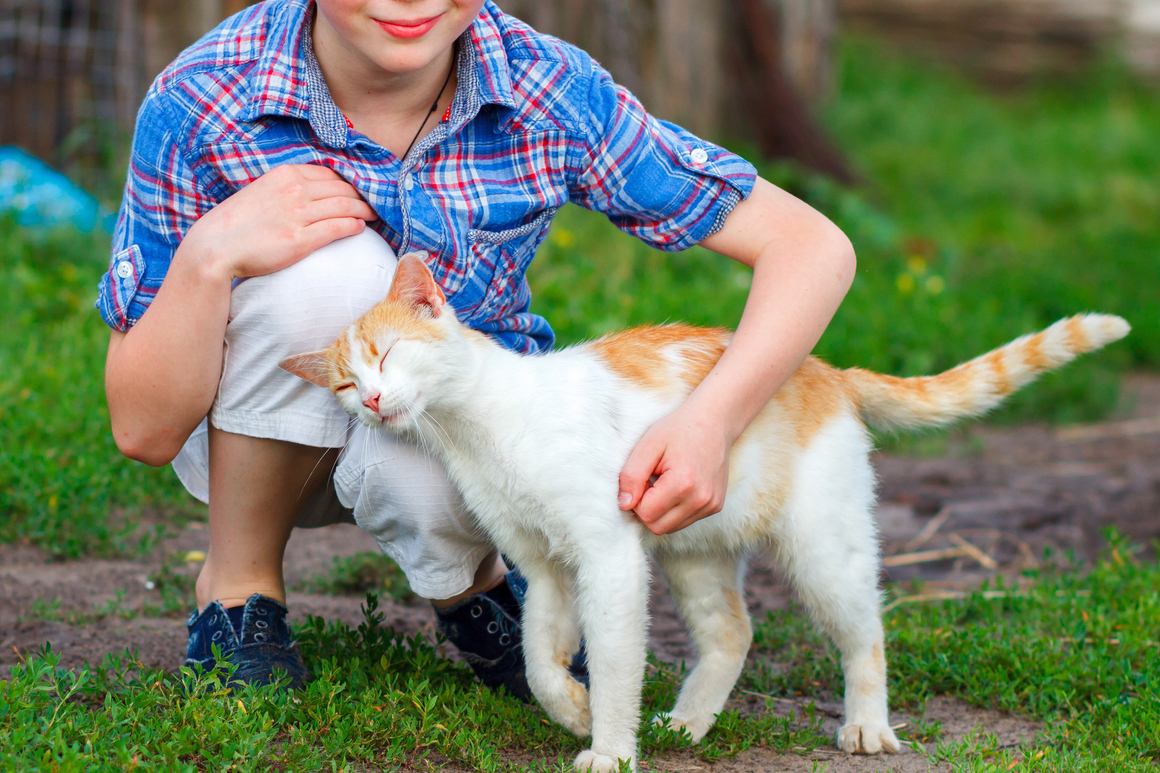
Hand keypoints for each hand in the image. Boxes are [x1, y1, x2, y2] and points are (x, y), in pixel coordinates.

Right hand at [181, 164, 377, 280]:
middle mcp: (294, 190)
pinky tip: (361, 228)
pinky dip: (354, 225)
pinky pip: (338, 227)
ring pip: (345, 206)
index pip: (330, 174)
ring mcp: (298, 214)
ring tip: (374, 215)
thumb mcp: (262, 192)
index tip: (360, 190)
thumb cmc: (237, 223)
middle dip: (363, 195)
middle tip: (375, 203)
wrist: (215, 247)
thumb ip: (286, 189)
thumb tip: (311, 193)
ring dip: (364, 210)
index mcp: (285, 174)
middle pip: (343, 188)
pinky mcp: (300, 239)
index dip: (350, 182)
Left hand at [617, 405, 731, 534]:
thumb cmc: (679, 429)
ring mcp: (711, 505)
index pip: (646, 513)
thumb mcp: (648, 445)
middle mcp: (701, 499)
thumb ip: (631, 476)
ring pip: (671, 527)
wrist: (714, 421)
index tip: (644, 477)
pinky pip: (685, 521)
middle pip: (658, 527)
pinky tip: (678, 487)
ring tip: (665, 483)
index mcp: (684, 483)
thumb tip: (624, 504)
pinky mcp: (715, 507)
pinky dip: (674, 509)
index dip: (637, 498)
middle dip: (647, 508)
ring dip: (661, 511)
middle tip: (651, 481)